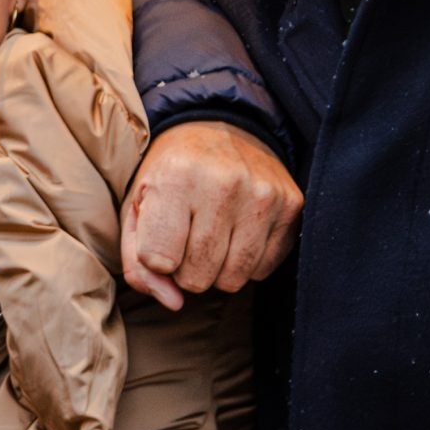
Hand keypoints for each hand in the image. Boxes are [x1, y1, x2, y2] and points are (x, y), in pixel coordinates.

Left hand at [120, 119, 300, 310]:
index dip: (157, 259)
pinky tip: (238, 229)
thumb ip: (138, 263)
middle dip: (186, 269)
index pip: (160, 260)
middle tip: (187, 236)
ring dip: (217, 269)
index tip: (161, 237)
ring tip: (212, 235)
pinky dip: (246, 260)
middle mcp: (223, 184)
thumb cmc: (170, 174)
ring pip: (234, 279)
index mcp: (175, 178)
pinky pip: (263, 269)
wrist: (218, 127)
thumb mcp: (137, 208)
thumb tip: (173, 303)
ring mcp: (263, 195)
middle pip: (198, 277)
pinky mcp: (291, 205)